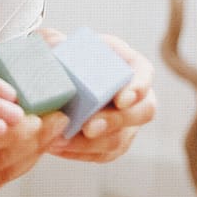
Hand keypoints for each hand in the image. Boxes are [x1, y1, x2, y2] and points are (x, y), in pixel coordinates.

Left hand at [55, 48, 156, 169]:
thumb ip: (52, 41)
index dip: (138, 88)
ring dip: (91, 144)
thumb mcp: (54, 45)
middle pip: (142, 112)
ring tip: (60, 141)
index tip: (121, 99)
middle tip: (89, 127)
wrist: (52, 87)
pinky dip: (80, 153)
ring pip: (120, 139)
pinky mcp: (111, 144)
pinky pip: (102, 155)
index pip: (145, 75)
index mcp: (128, 65)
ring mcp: (127, 123)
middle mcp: (135, 96)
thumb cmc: (60, 60)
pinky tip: (57, 148)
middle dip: (116, 122)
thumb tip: (56, 45)